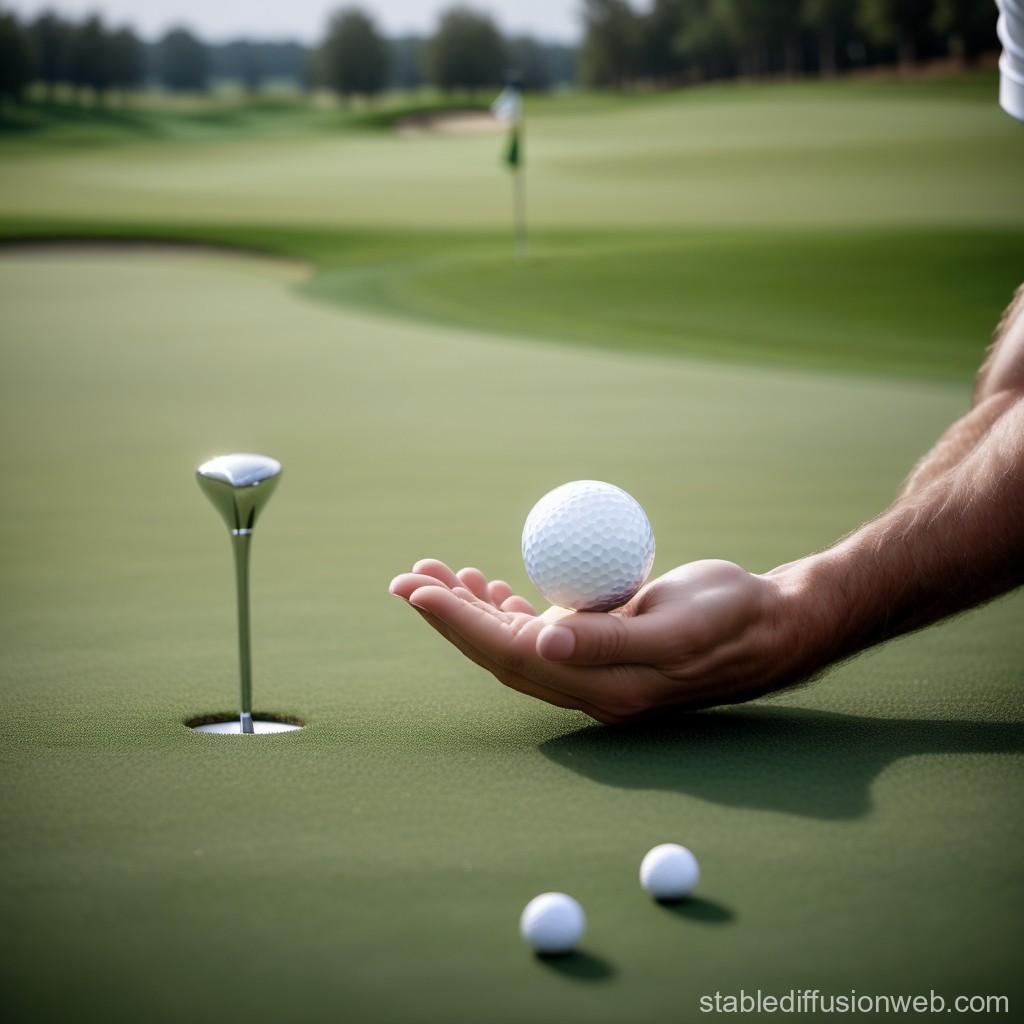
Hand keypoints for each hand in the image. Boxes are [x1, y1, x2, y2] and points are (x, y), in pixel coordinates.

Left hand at [388, 558, 791, 723]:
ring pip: (514, 640)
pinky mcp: (601, 648)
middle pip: (499, 650)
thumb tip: (541, 641)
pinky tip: (489, 584)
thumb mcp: (674, 625)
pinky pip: (540, 629)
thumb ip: (609, 639)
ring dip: (472, 609)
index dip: (458, 625)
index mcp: (600, 687)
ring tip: (436, 575)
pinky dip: (508, 607)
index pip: (509, 655)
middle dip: (449, 617)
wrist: (771, 625)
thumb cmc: (731, 619)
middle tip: (408, 578)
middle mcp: (587, 685)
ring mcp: (592, 668)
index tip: (418, 591)